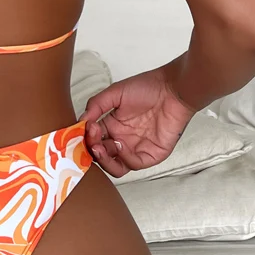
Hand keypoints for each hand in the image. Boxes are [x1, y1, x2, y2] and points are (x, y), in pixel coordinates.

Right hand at [81, 66, 196, 177]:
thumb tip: (81, 121)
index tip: (81, 130)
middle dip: (92, 150)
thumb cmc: (147, 87)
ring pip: (115, 167)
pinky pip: (134, 164)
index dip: (85, 138)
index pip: (93, 140)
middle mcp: (122, 139)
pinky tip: (119, 144)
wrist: (173, 88)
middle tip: (90, 141)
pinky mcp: (151, 155)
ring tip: (99, 147)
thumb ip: (96, 105)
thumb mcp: (115, 92)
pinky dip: (124, 158)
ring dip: (104, 160)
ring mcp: (136, 149)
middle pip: (101, 156)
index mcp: (112, 126)